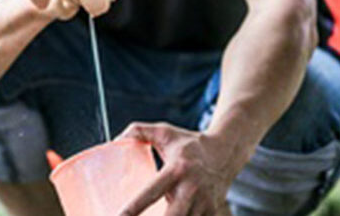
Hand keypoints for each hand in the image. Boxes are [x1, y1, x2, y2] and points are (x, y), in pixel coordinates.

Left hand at [117, 123, 251, 215]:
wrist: (225, 152)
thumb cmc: (189, 144)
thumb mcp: (165, 132)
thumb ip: (139, 131)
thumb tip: (114, 140)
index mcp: (177, 170)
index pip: (152, 192)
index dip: (134, 208)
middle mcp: (192, 189)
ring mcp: (204, 204)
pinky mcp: (211, 213)